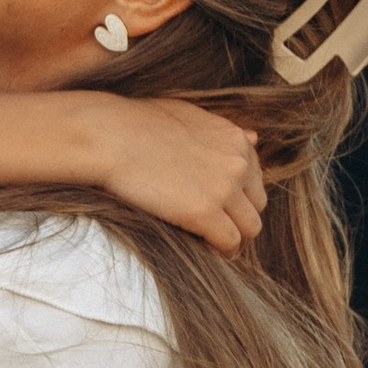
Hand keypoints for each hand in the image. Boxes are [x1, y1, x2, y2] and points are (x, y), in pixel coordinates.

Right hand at [72, 94, 264, 251]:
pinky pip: (229, 243)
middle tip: (216, 229)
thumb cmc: (137, 123)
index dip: (238, 196)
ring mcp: (223, 188)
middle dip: (240, 218)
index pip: (255, 178)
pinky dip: (220, 251)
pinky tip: (203, 249)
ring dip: (234, 239)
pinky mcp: (204, 212)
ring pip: (250, 229)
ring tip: (212, 244)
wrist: (109, 136)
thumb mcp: (188, 115)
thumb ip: (222, 130)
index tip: (220, 206)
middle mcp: (237, 162)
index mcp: (234, 139)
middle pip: (258, 205)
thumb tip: (253, 138)